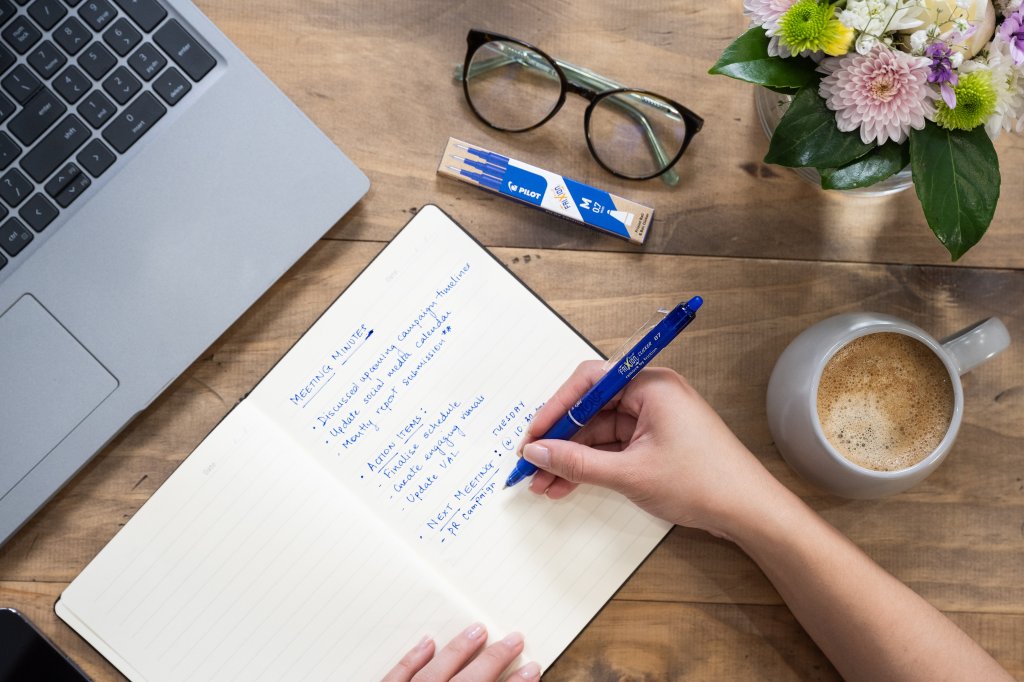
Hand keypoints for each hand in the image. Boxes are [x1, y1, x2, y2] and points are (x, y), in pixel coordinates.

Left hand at [382, 622, 539, 681]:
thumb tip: (508, 679)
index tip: (533, 668)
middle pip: (469, 681)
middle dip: (494, 659)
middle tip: (515, 639)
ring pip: (435, 673)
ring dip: (458, 650)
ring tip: (478, 630)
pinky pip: (398, 676)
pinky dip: (413, 659)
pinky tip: (427, 642)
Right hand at [519, 361, 775, 536]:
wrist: (749, 512)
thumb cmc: (704, 482)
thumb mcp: (630, 474)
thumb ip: (578, 462)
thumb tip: (538, 452)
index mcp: (650, 385)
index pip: (589, 381)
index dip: (556, 408)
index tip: (533, 435)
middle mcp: (651, 394)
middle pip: (590, 408)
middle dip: (560, 439)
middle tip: (532, 464)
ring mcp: (654, 418)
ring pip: (599, 432)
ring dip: (571, 457)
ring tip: (543, 484)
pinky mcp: (656, 441)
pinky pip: (613, 447)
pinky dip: (591, 465)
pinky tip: (566, 485)